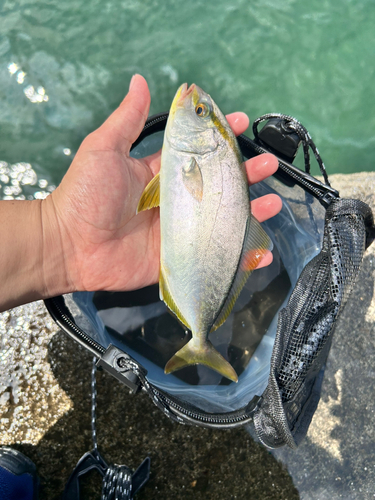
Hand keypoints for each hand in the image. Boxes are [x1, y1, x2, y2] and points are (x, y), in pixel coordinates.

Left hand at [45, 75, 281, 293]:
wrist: (69, 245)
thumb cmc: (84, 194)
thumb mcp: (104, 149)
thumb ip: (128, 119)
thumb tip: (140, 80)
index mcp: (161, 173)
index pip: (198, 152)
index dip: (219, 137)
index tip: (239, 122)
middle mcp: (175, 201)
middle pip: (218, 186)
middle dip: (244, 173)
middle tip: (267, 164)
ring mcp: (180, 230)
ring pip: (222, 219)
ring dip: (251, 211)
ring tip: (274, 201)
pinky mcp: (180, 257)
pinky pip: (214, 256)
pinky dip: (240, 256)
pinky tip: (262, 250)